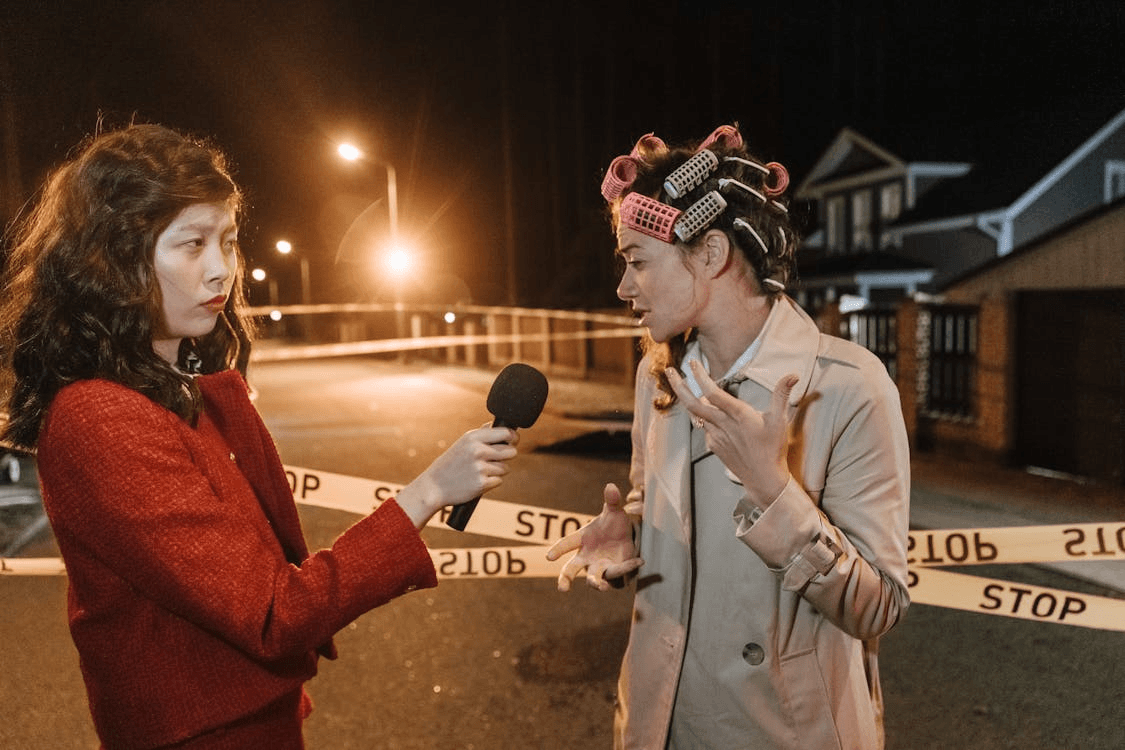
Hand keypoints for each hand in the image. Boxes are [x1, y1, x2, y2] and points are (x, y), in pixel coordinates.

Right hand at [395, 425, 517, 527]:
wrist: (434, 486)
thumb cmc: (450, 464)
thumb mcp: (462, 443)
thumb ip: (481, 434)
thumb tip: (497, 425)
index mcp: (473, 437)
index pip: (506, 433)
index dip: (513, 438)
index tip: (513, 441)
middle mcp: (477, 450)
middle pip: (510, 451)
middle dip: (507, 456)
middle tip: (496, 459)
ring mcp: (480, 467)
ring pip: (505, 468)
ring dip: (497, 471)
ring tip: (480, 471)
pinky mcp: (482, 483)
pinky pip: (499, 480)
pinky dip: (491, 482)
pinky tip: (478, 480)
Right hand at [546, 483, 643, 591]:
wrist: (626, 535)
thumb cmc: (613, 523)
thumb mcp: (614, 511)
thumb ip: (612, 500)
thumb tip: (611, 486)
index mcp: (582, 539)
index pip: (567, 543)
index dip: (558, 549)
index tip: (549, 557)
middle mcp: (587, 556)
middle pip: (572, 568)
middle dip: (566, 578)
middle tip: (562, 588)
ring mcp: (599, 566)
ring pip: (593, 578)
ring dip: (596, 582)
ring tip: (602, 586)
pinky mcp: (613, 571)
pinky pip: (617, 573)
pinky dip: (627, 567)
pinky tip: (639, 560)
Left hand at [665, 361, 796, 508]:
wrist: (763, 479)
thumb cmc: (773, 449)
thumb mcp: (780, 420)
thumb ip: (782, 395)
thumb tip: (793, 374)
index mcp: (737, 415)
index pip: (712, 392)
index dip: (700, 376)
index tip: (692, 362)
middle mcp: (722, 425)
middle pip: (692, 403)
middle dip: (678, 385)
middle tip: (669, 370)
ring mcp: (716, 436)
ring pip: (697, 414)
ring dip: (688, 398)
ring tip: (682, 383)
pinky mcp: (714, 445)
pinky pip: (704, 427)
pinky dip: (701, 416)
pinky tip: (705, 410)